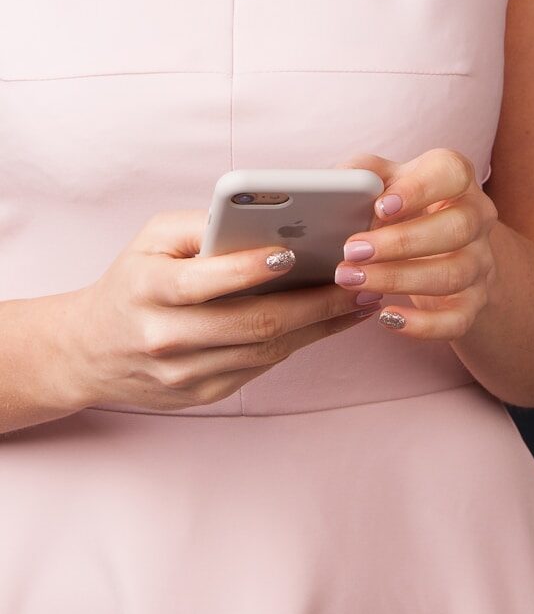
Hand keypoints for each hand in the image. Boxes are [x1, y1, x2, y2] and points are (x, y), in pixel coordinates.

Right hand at [60, 209, 382, 411]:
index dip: (248, 269)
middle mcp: (166, 337)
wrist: (92, 351)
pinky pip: (264, 368)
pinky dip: (303, 342)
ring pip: (268, 350)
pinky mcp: (206, 394)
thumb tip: (266, 219)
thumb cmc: (134, 281)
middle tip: (358, 280)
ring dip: (322, 324)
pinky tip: (332, 321)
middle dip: (315, 302)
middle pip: (253, 323)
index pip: (203, 282)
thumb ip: (201, 224)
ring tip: (361, 298)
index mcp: (148, 290)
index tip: (291, 253)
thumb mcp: (150, 240)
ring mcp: (187, 373)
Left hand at [333, 148, 498, 339]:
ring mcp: (479, 262)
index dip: (418, 190)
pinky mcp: (473, 302)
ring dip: (399, 280)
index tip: (381, 207)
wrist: (436, 249)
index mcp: (456, 178)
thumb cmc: (402, 207)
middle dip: (402, 242)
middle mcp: (476, 218)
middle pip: (456, 228)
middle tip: (352, 251)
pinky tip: (386, 318)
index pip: (451, 173)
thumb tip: (335, 186)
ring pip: (453, 275)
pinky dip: (423, 325)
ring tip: (353, 280)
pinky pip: (457, 320)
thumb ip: (362, 175)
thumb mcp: (384, 181)